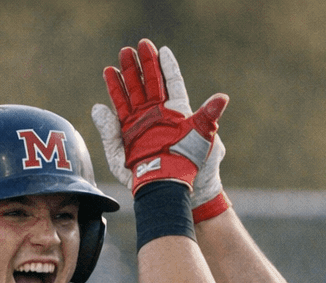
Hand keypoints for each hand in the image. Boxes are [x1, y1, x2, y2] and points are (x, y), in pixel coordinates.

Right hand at [98, 39, 227, 195]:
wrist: (179, 191)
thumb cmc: (197, 167)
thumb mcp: (208, 140)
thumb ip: (210, 117)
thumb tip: (222, 97)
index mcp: (177, 113)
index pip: (170, 84)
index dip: (165, 67)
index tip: (160, 50)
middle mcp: (157, 118)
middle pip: (146, 87)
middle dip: (138, 68)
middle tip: (129, 49)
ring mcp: (141, 129)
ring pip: (128, 102)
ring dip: (120, 84)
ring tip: (112, 67)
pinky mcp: (126, 145)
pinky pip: (113, 128)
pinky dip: (107, 116)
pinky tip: (103, 103)